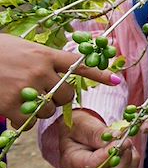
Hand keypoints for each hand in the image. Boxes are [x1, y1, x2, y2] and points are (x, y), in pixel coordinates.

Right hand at [0, 35, 120, 127]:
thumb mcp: (23, 47)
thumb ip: (43, 57)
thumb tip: (60, 67)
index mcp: (44, 54)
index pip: (79, 64)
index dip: (98, 73)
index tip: (117, 80)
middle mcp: (40, 70)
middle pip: (67, 94)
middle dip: (59, 98)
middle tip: (44, 94)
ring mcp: (27, 87)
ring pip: (49, 110)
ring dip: (40, 109)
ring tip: (22, 97)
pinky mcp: (11, 104)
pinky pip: (29, 120)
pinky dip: (23, 119)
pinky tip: (12, 108)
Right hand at [57, 109, 138, 167]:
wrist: (75, 133)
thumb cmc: (77, 127)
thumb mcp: (84, 125)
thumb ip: (99, 133)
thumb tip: (118, 136)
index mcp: (71, 163)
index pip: (94, 165)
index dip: (111, 153)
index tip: (123, 140)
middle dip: (124, 159)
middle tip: (128, 141)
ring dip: (129, 157)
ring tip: (124, 141)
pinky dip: (131, 158)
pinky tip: (125, 146)